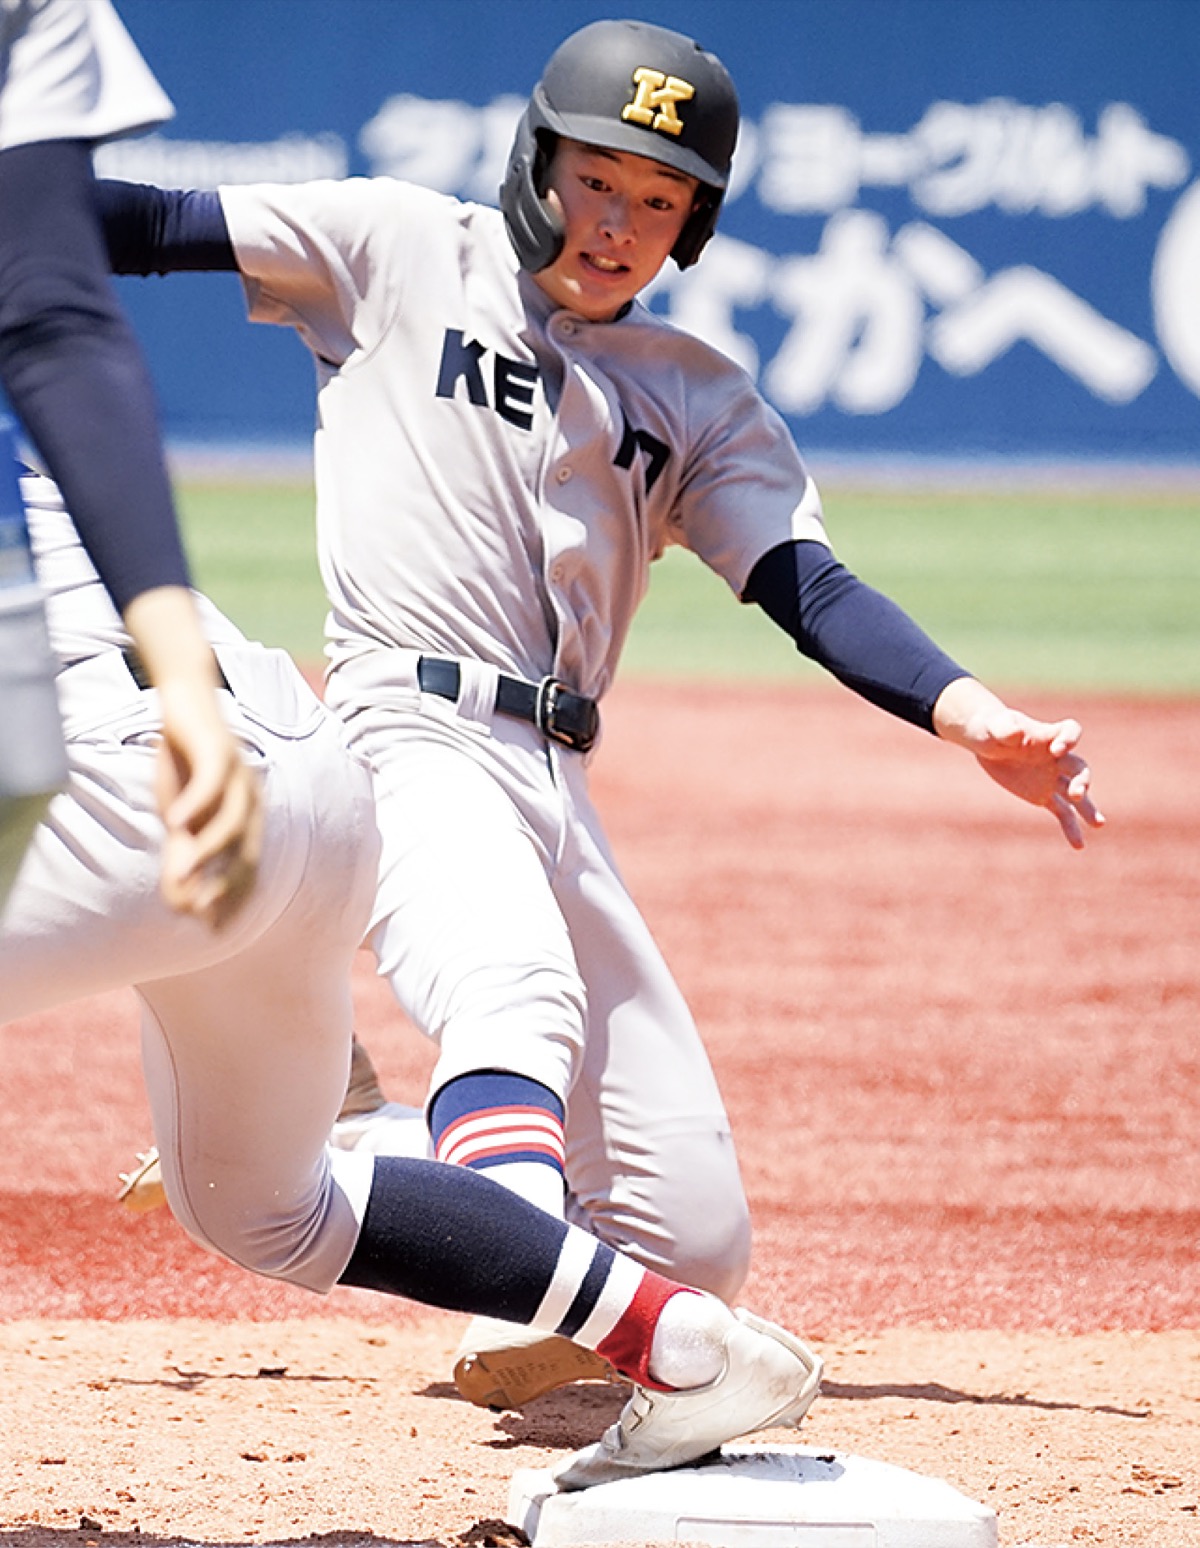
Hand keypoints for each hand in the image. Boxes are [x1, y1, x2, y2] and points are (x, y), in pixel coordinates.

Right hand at [123, 587, 262, 926]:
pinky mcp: (217, 752)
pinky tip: (174, 821)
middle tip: (204, 913)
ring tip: (182, 874)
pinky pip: (209, 783)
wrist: (185, 703)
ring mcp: (238, 777)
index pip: (249, 869)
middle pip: (246, 851)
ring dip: (206, 851)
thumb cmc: (184, 764)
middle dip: (227, 886)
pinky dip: (194, 804)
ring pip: (230, 821)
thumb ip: (183, 854)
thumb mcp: (180, 815)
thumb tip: (179, 904)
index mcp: (248, 819)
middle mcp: (251, 802)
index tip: (216, 930)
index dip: (236, 901)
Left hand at [932, 678, 1104, 849]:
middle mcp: (1058, 757)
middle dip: (1081, 781)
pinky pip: (1062, 812)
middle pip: (1079, 768)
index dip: (1069, 739)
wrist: (988, 741)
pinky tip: (1078, 845)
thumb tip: (1017, 732)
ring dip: (1086, 808)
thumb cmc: (994, 728)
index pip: (1071, 731)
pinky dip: (1070, 827)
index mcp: (1049, 734)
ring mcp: (1052, 778)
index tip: (1058, 750)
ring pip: (1076, 793)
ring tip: (1098, 824)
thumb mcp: (997, 726)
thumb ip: (1007, 727)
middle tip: (1076, 793)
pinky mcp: (1043, 796)